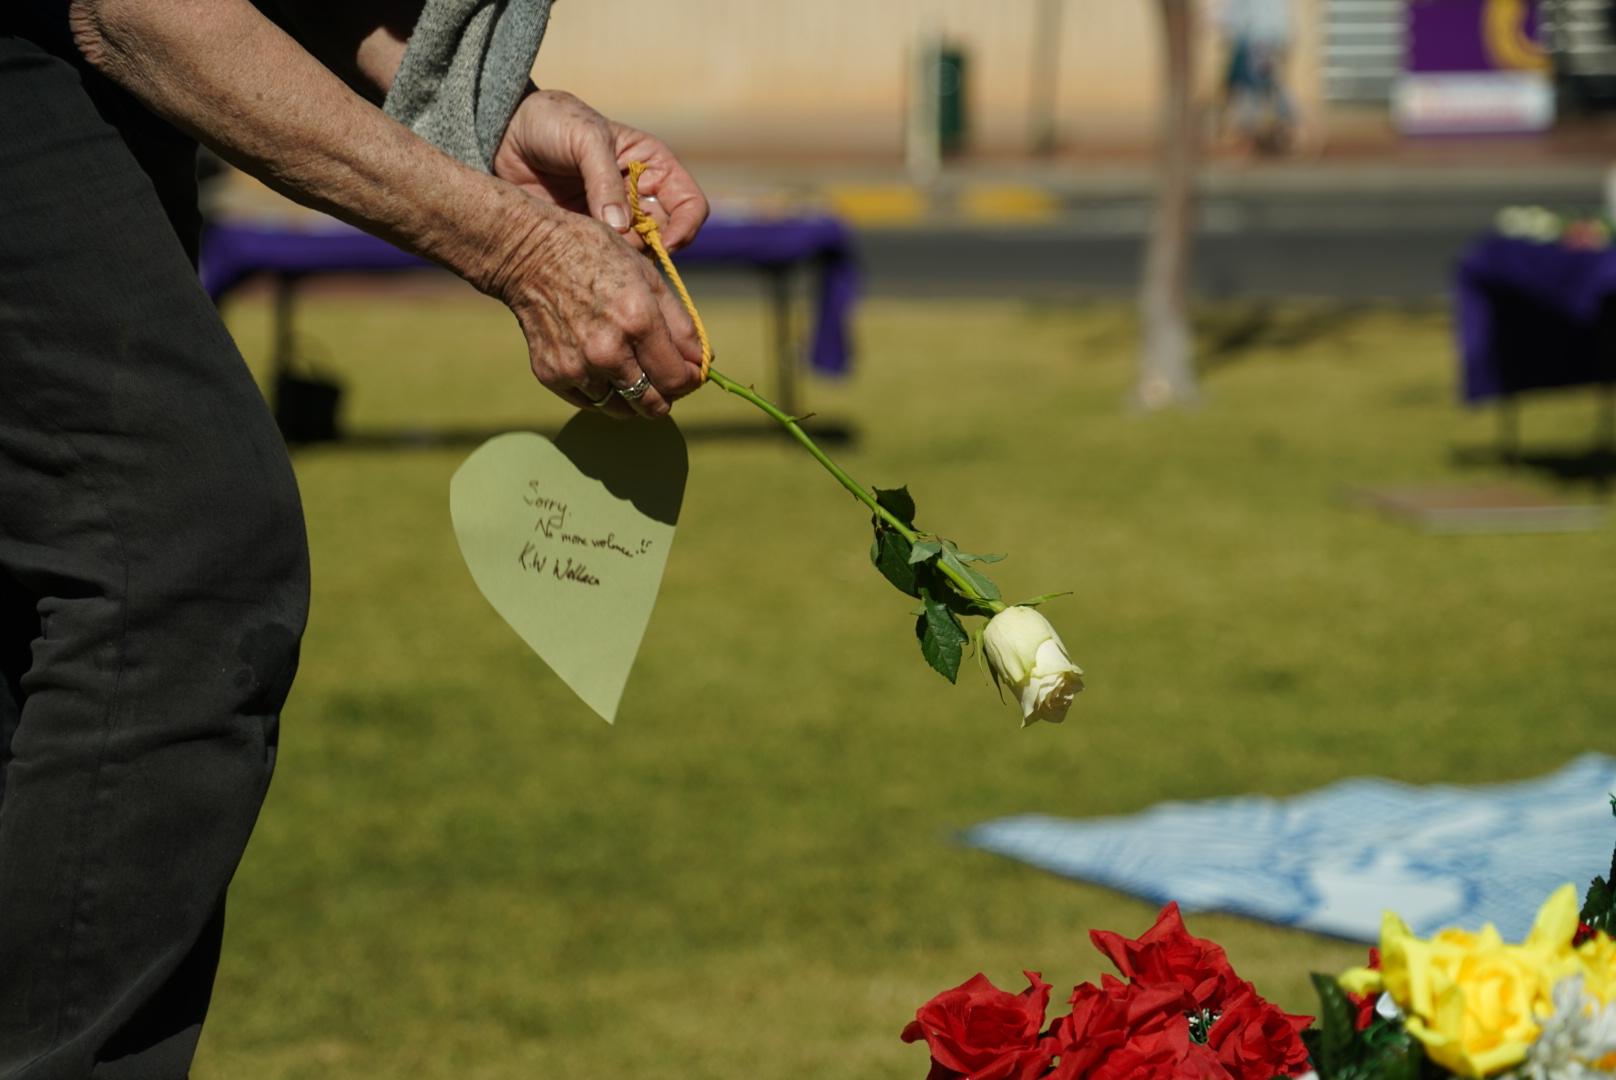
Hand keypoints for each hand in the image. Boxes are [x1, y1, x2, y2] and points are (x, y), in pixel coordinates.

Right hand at [488, 199, 704, 418]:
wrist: (530, 255)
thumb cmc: (595, 257)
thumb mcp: (648, 277)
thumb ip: (681, 325)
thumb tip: (701, 363)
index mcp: (637, 321)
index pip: (678, 380)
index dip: (689, 380)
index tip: (688, 372)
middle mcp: (607, 350)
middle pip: (653, 405)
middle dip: (665, 395)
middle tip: (661, 376)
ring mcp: (577, 367)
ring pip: (622, 408)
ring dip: (633, 395)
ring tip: (628, 366)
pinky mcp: (553, 375)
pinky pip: (591, 402)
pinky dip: (602, 391)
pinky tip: (599, 363)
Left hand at [492, 88, 709, 251]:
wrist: (504, 134)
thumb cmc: (551, 121)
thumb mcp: (584, 139)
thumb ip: (604, 182)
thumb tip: (621, 229)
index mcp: (654, 165)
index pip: (691, 205)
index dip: (684, 228)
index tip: (663, 244)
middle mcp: (641, 195)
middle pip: (667, 237)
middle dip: (649, 248)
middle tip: (617, 247)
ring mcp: (615, 218)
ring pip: (638, 254)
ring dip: (622, 257)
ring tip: (590, 244)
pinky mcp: (589, 235)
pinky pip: (607, 259)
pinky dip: (600, 263)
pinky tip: (579, 252)